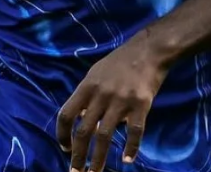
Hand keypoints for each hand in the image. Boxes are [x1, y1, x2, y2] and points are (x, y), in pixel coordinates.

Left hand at [57, 37, 168, 171]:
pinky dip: (131, 148)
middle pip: (84, 131)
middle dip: (77, 156)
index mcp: (87, 87)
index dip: (62, 134)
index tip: (64, 148)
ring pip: (105, 136)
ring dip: (98, 159)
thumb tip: (78, 120)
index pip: (66, 114)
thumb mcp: (96, 74)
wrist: (148, 51)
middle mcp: (101, 95)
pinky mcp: (141, 104)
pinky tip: (127, 160)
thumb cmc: (119, 62)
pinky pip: (134, 131)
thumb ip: (87, 96)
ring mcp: (121, 100)